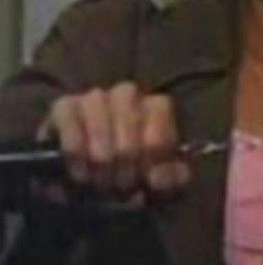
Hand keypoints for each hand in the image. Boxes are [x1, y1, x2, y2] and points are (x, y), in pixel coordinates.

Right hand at [37, 81, 190, 195]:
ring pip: (99, 126)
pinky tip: (79, 174)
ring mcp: (96, 97)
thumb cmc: (138, 178)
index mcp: (158, 106)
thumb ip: (172, 179)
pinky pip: (69, 121)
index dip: (147, 166)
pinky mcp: (66, 105)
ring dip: (99, 165)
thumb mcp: (166, 184)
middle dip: (122, 173)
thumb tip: (156, 177)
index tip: (141, 186)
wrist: (98, 187)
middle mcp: (128, 94)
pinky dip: (74, 152)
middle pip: (128, 134)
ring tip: (99, 185)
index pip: (157, 135)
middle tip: (118, 191)